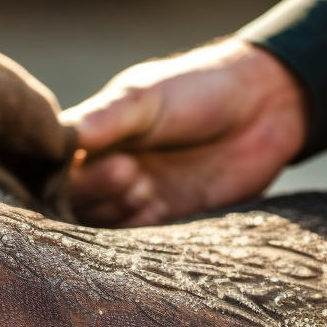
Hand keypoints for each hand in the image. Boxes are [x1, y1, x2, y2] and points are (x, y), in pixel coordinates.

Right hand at [60, 38, 305, 226]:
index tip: (105, 161)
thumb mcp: (146, 96)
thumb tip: (65, 137)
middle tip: (132, 173)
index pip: (63, 168)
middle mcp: (112, 169)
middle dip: (99, 193)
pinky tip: (156, 209)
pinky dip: (141, 229)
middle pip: (80, 201)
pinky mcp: (172, 217)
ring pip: (107, 223)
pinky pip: (143, 237)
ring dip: (119, 212)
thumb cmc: (198, 89)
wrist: (263, 106)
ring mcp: (141, 194)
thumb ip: (107, 118)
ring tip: (146, 188)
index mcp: (97, 138)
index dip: (75, 174)